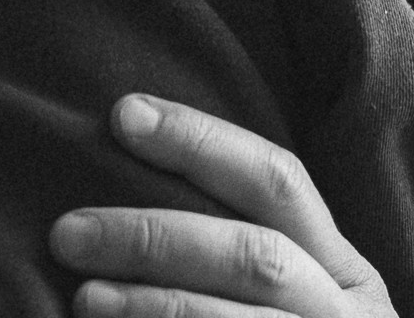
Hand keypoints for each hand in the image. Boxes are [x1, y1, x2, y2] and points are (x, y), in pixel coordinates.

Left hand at [49, 94, 397, 317]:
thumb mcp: (300, 305)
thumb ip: (238, 259)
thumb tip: (132, 189)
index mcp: (344, 272)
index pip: (275, 179)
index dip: (200, 140)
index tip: (123, 115)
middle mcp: (344, 316)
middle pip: (249, 254)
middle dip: (156, 234)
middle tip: (69, 230)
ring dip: (154, 306)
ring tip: (82, 297)